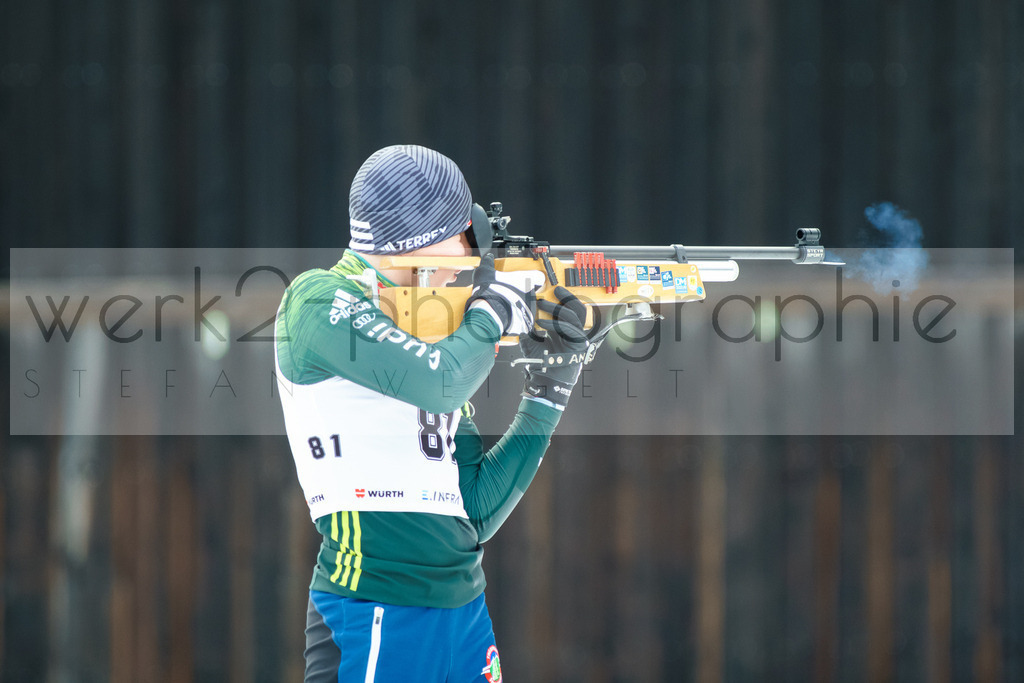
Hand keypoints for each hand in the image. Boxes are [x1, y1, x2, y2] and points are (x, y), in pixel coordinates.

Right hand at [465, 253, 533, 335]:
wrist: (489, 313)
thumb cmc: (491, 292)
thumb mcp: (486, 272)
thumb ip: (488, 262)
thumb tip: (487, 257)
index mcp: (526, 280)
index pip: (539, 276)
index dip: (534, 277)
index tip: (527, 279)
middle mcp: (531, 294)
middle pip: (532, 292)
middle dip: (522, 293)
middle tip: (510, 293)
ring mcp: (530, 310)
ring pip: (528, 307)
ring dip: (519, 306)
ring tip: (506, 305)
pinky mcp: (526, 323)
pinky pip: (523, 321)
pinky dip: (516, 319)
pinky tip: (505, 315)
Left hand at [519, 286, 589, 408]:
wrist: (545, 381)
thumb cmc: (540, 363)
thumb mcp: (530, 344)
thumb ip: (528, 332)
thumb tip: (520, 320)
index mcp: (564, 330)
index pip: (569, 309)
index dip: (564, 298)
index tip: (553, 290)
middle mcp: (572, 333)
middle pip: (576, 309)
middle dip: (565, 299)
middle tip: (550, 294)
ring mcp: (576, 338)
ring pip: (574, 316)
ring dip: (557, 309)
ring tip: (541, 306)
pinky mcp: (578, 345)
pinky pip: (570, 329)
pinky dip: (555, 324)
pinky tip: (542, 324)